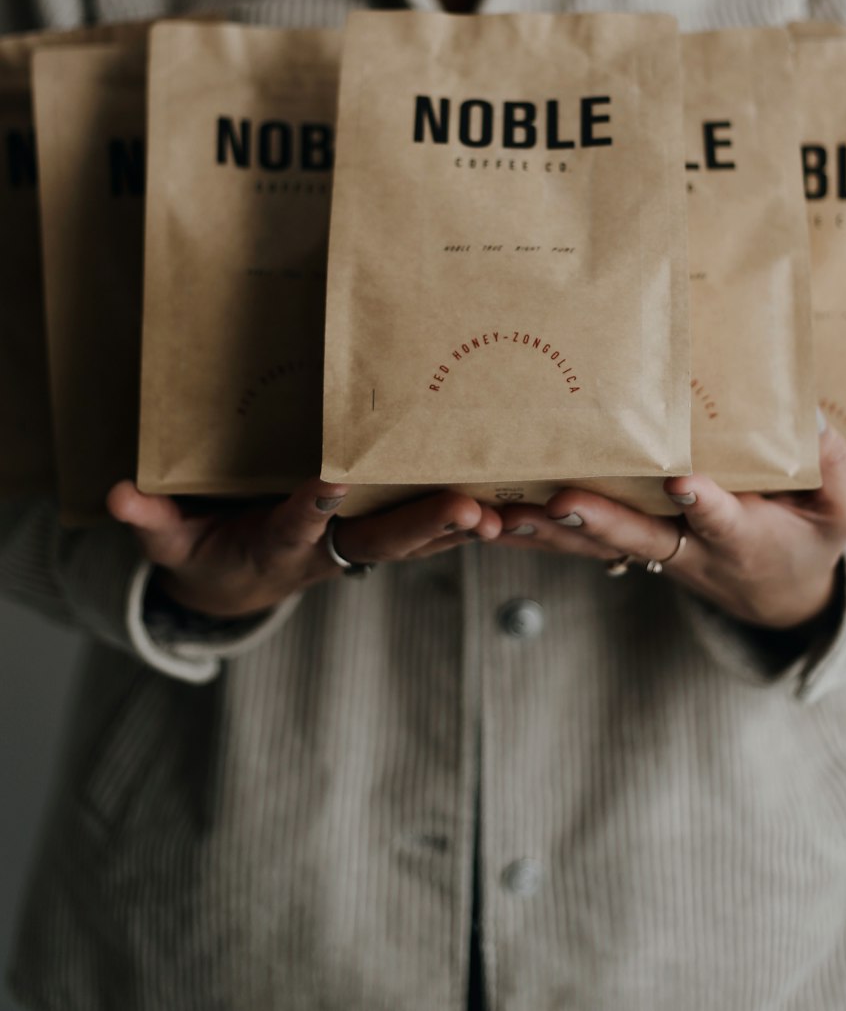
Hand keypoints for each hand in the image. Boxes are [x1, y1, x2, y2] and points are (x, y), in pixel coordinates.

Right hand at [107, 478, 502, 618]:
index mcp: (277, 546)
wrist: (236, 588)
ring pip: (416, 540)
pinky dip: (465, 525)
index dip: (312, 507)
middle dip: (425, 526)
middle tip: (468, 509)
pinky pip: (428, 534)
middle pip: (381, 541)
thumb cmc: (205, 554)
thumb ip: (150, 520)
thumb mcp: (170, 544)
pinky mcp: (378, 538)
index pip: (297, 525)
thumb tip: (114, 493)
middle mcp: (328, 551)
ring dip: (459, 530)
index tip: (331, 481)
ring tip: (505, 513)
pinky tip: (509, 507)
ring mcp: (357, 548)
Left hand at [493, 423, 845, 630]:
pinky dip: (534, 536)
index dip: (704, 503)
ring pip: (596, 545)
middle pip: (640, 537)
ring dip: (547, 534)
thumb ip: (834, 472)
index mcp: (742, 536)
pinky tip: (487, 520)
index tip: (683, 483)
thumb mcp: (840, 515)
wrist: (775, 597)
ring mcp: (653, 550)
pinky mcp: (627, 546)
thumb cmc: (807, 541)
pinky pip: (576, 545)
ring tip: (498, 516)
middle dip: (601, 520)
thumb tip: (811, 418)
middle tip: (561, 501)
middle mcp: (688, 547)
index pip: (722, 519)